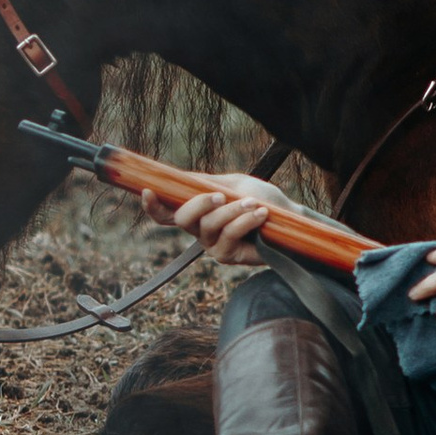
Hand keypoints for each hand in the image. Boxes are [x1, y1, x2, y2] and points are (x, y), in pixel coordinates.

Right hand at [142, 170, 279, 262]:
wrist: (287, 216)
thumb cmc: (260, 198)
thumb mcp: (233, 183)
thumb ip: (207, 182)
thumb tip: (182, 178)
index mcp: (196, 212)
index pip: (166, 213)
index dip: (153, 206)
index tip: (148, 191)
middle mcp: (198, 231)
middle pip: (183, 219)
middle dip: (200, 204)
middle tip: (221, 195)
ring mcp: (211, 245)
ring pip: (209, 225)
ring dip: (232, 211)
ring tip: (253, 203)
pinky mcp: (227, 256)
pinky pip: (229, 235)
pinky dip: (245, 221)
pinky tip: (260, 214)